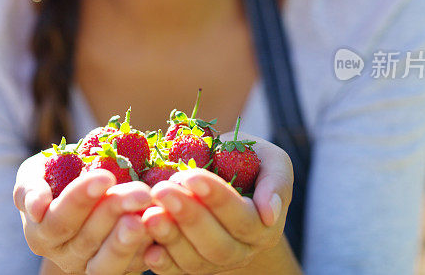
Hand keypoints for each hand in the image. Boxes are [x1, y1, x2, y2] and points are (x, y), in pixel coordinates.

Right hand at [13, 152, 153, 273]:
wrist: (85, 183)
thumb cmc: (58, 173)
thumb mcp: (37, 171)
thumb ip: (30, 187)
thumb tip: (37, 207)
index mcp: (41, 233)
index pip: (59, 220)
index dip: (80, 199)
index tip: (104, 176)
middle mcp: (65, 255)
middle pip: (88, 239)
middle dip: (114, 212)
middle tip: (140, 192)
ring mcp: (93, 265)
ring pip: (109, 261)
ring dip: (130, 239)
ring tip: (147, 216)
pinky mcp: (122, 268)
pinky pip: (134, 265)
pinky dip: (148, 247)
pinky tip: (161, 226)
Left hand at [141, 133, 294, 273]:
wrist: (226, 179)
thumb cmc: (246, 162)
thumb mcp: (269, 160)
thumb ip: (276, 181)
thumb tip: (269, 212)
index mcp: (264, 226)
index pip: (242, 217)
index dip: (216, 198)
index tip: (190, 176)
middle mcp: (242, 250)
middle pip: (217, 244)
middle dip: (188, 217)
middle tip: (162, 190)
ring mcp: (216, 264)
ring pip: (195, 261)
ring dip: (170, 238)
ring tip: (149, 213)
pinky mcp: (191, 267)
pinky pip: (178, 272)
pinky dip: (163, 264)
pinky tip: (147, 250)